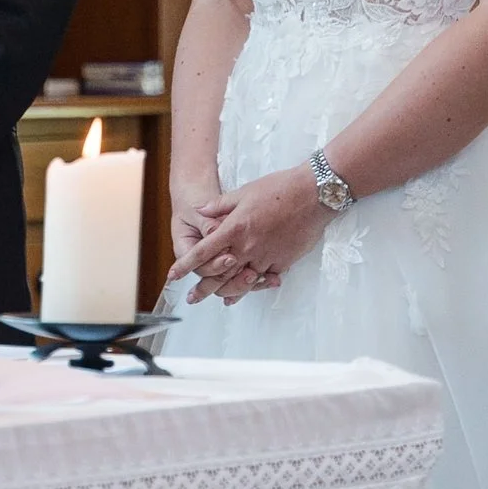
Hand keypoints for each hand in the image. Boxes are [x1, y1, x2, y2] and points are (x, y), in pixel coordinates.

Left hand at [168, 171, 272, 303]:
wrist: (314, 194)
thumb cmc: (279, 188)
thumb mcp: (244, 192)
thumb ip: (220, 205)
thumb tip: (200, 209)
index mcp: (234, 228)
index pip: (203, 251)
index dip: (186, 265)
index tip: (173, 274)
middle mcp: (247, 246)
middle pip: (220, 273)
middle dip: (204, 288)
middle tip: (192, 298)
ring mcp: (266, 256)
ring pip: (242, 281)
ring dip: (229, 291)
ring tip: (220, 299)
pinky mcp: (283, 262)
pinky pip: (265, 279)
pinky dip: (255, 286)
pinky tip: (248, 290)